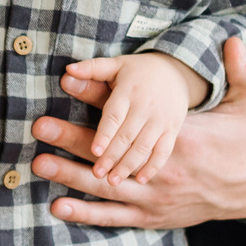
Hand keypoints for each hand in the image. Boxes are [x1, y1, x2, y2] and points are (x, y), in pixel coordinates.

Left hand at [28, 37, 245, 229]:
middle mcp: (162, 171)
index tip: (68, 86)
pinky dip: (87, 214)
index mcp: (180, 139)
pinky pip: (115, 216)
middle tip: (40, 127)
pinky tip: (59, 207)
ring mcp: (156, 197)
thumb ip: (242, 72)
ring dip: (70, 176)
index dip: (99, 103)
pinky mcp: (153, 216)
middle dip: (72, 140)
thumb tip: (235, 40)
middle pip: (110, 154)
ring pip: (105, 188)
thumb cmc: (242, 141)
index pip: (132, 120)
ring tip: (39, 163)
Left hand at [62, 52, 203, 182]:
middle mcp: (146, 106)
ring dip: (129, 165)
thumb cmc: (138, 71)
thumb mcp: (116, 64)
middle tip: (97, 174)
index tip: (95, 151)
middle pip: (127, 135)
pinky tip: (140, 180)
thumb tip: (67, 71)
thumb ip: (92, 69)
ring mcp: (162, 120)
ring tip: (113, 181)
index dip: (105, 134)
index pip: (115, 115)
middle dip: (112, 156)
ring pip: (144, 147)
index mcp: (129, 90)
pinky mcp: (172, 130)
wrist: (177, 72)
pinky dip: (153, 166)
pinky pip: (164, 151)